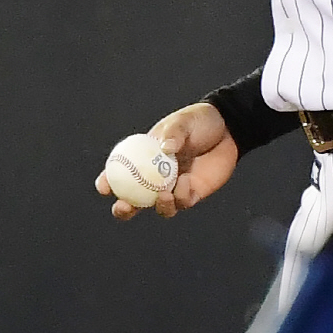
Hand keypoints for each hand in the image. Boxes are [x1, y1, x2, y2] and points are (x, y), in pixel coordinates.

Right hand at [95, 102, 238, 220]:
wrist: (229, 128)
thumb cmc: (200, 122)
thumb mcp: (184, 121)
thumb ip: (174, 133)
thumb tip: (165, 148)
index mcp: (146, 158)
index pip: (120, 173)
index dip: (107, 182)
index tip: (104, 186)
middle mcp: (156, 177)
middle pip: (133, 200)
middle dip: (123, 210)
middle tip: (123, 207)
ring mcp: (174, 187)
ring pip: (158, 207)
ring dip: (157, 207)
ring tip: (163, 195)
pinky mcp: (192, 194)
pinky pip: (181, 204)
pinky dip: (180, 197)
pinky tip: (186, 181)